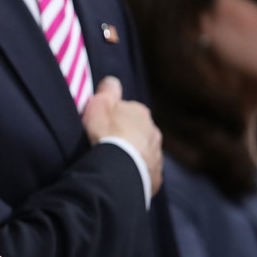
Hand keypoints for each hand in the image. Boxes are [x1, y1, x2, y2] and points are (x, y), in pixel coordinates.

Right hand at [81, 76, 162, 195]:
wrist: (120, 169)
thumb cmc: (107, 133)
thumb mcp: (100, 104)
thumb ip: (108, 90)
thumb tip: (113, 81)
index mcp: (140, 112)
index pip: (127, 110)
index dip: (114, 116)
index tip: (102, 125)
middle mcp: (153, 131)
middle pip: (138, 130)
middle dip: (127, 135)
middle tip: (109, 144)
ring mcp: (156, 155)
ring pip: (143, 151)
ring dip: (133, 153)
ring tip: (115, 161)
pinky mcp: (155, 176)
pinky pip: (144, 171)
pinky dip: (135, 171)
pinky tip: (122, 174)